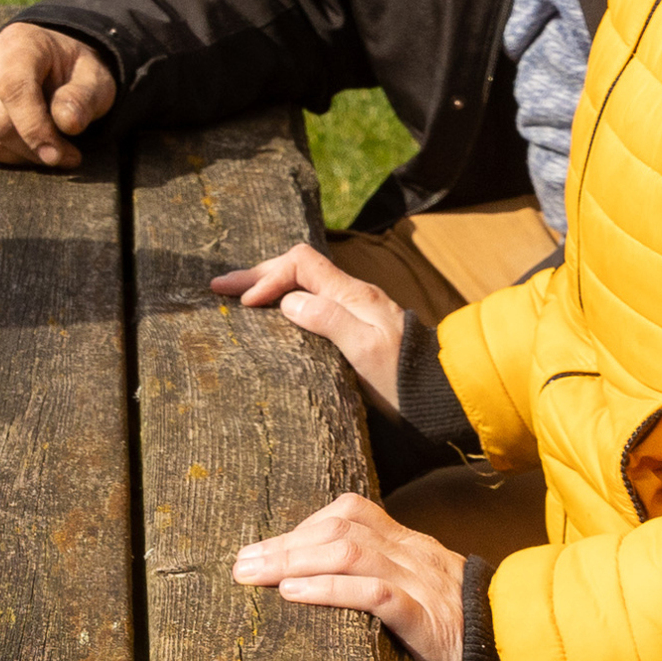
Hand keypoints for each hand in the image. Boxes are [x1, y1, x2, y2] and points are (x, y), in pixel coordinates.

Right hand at [0, 22, 116, 168]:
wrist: (49, 62)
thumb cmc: (73, 73)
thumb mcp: (94, 80)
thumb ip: (83, 98)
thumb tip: (67, 122)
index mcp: (19, 42)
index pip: (15, 90)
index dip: (35, 129)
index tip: (58, 156)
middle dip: (33, 150)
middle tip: (64, 154)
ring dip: (17, 157)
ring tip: (43, 147)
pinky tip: (17, 145)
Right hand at [212, 242, 408, 412]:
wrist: (442, 396)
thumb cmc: (405, 379)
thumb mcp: (366, 351)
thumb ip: (329, 321)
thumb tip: (288, 302)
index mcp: (352, 295)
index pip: (300, 265)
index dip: (267, 278)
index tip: (243, 304)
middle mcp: (352, 296)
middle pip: (298, 269)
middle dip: (257, 276)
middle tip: (219, 287)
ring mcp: (355, 311)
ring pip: (304, 284)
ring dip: (270, 287)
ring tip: (238, 295)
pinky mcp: (356, 329)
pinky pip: (313, 302)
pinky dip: (286, 302)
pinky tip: (274, 315)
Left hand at [235, 492, 469, 660]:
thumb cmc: (464, 640)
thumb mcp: (422, 600)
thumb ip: (384, 585)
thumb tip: (325, 589)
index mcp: (412, 547)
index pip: (351, 511)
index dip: (303, 525)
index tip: (265, 549)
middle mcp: (414, 555)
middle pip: (340, 527)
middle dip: (284, 543)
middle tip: (241, 564)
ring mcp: (421, 584)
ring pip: (349, 551)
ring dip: (292, 561)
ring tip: (255, 577)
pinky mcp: (425, 619)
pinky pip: (372, 593)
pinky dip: (327, 589)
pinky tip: (293, 595)